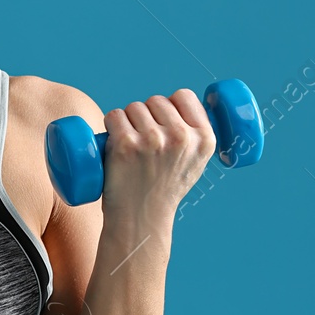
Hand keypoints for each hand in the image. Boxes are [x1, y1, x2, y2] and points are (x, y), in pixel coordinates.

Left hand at [100, 89, 216, 230]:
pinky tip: (114, 141)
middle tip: (144, 142)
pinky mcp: (125, 144)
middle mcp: (181, 137)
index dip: (171, 104)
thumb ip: (195, 135)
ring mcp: (153, 140)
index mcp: (204, 139)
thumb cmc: (165, 188)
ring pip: (134, 107)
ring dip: (128, 121)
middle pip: (156, 101)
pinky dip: (111, 124)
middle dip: (147, 115)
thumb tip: (183, 102)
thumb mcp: (194, 162)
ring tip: (132, 146)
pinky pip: (114, 115)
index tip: (163, 120)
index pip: (185, 96)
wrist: (141, 218)